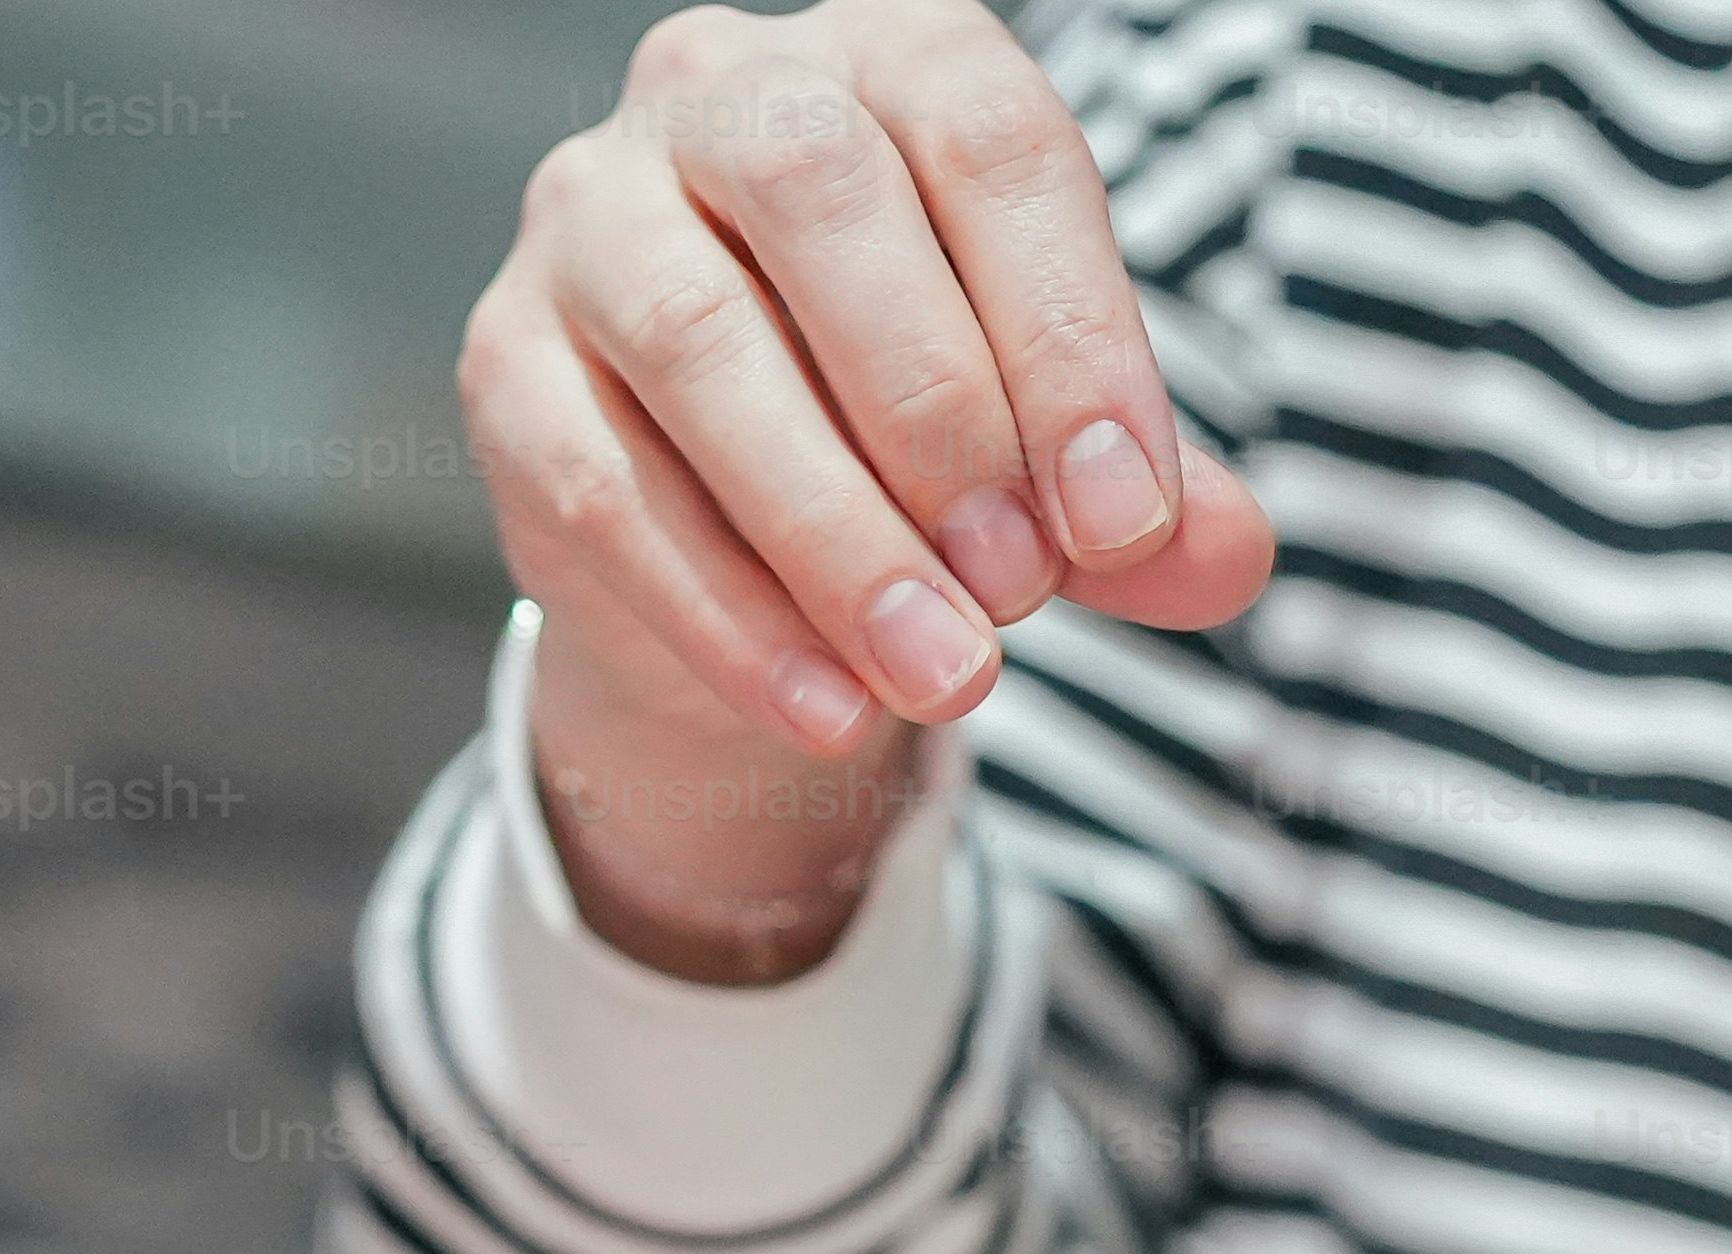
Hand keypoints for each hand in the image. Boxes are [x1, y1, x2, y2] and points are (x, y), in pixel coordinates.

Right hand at [467, 0, 1273, 975]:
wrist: (738, 512)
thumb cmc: (925, 425)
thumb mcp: (1053, 442)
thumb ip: (1143, 497)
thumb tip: (1226, 559)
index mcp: (891, 58)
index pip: (989, 144)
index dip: (1069, 334)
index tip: (1128, 520)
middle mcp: (721, 87)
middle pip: (818, 193)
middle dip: (939, 410)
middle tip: (1026, 592)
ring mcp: (588, 214)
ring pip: (696, 341)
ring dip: (834, 533)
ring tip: (946, 675)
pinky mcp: (505, 360)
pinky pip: (606, 486)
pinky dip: (730, 616)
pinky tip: (835, 711)